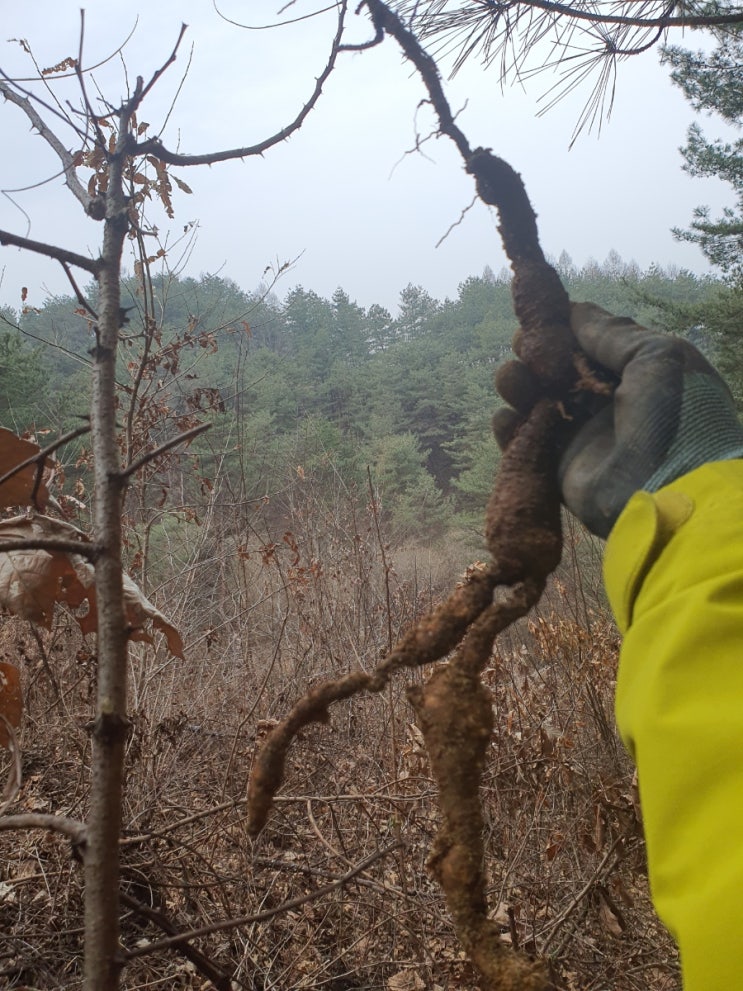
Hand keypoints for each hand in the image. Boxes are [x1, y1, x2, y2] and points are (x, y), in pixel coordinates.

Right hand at [494, 302, 742, 537]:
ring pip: (533, 400)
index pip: (586, 342)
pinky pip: (522, 441)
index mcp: (632, 372)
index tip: (539, 318)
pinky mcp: (556, 467)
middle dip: (534, 355)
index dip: (560, 329)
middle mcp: (603, 401)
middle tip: (524, 350)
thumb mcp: (656, 356)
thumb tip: (572, 310)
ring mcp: (579, 434)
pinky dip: (510, 427)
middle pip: (554, 369)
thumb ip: (611, 333)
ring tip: (512, 380)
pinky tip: (509, 417)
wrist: (665, 488)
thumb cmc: (672, 415)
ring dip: (517, 384)